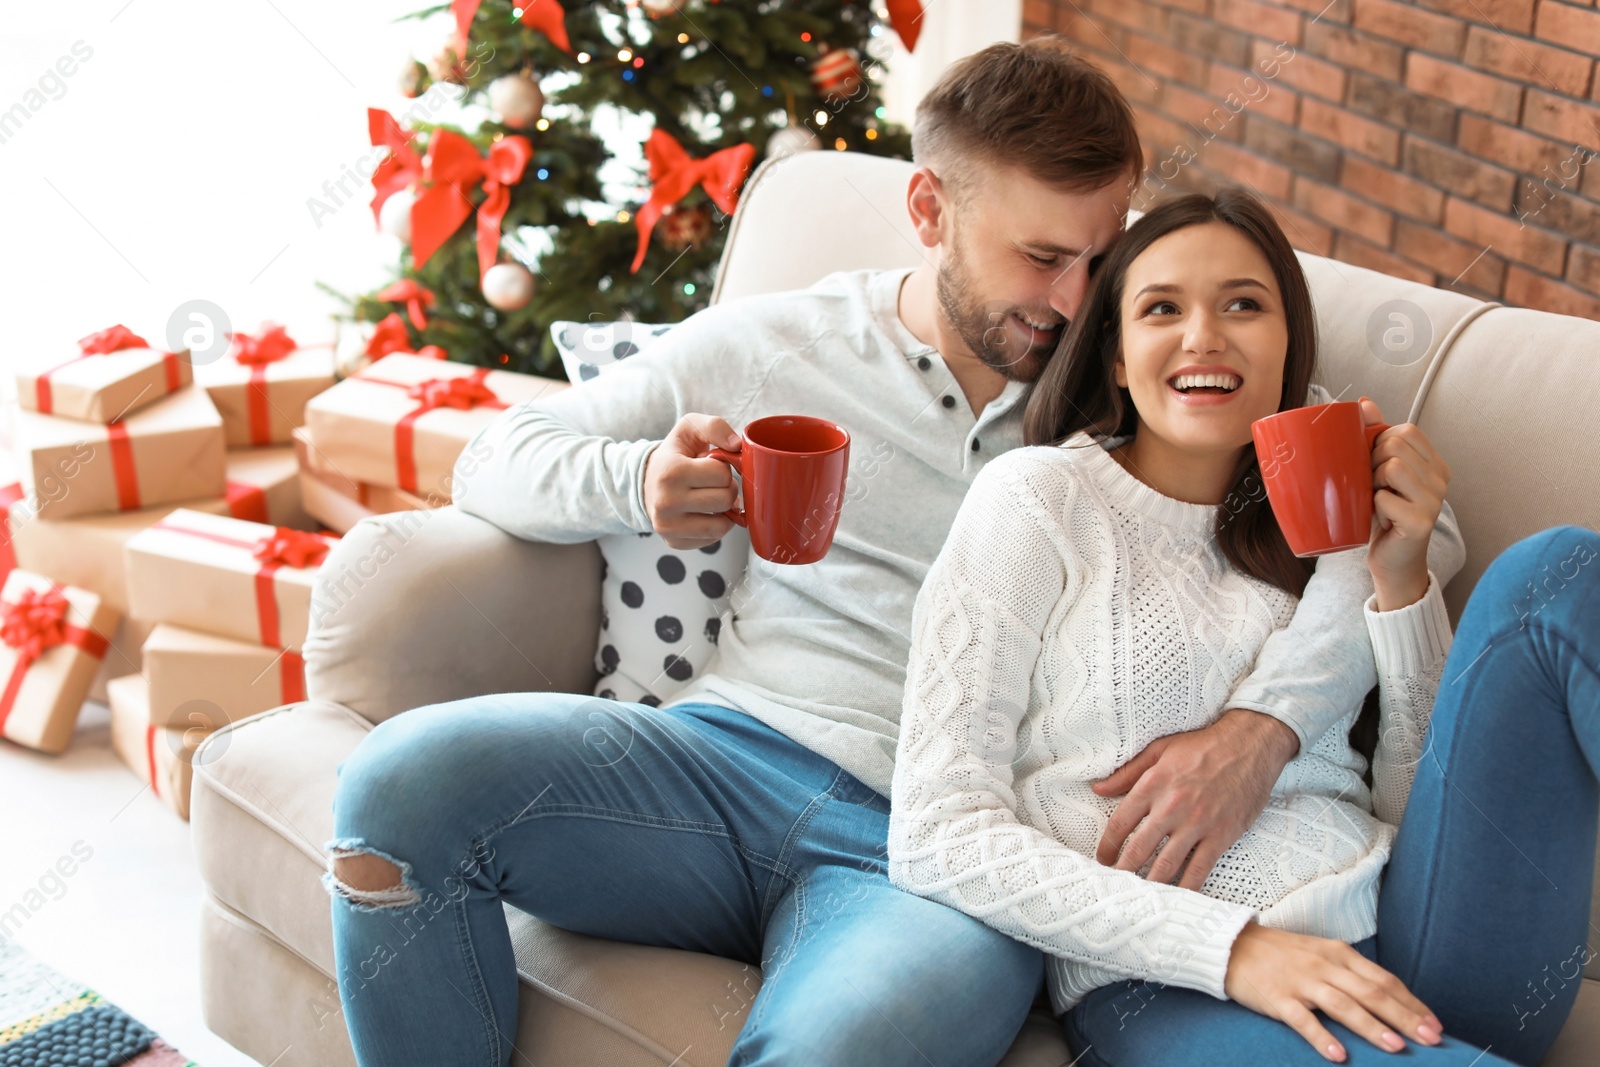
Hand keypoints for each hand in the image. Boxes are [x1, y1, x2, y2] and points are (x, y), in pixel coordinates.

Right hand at [642, 413, 742, 548]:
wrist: (646, 481)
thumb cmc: (674, 455)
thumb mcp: (689, 429)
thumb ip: (715, 427)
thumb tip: (737, 445)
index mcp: (671, 472)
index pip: (722, 474)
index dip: (723, 468)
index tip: (711, 466)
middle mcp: (666, 502)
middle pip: (725, 500)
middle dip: (727, 489)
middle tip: (714, 483)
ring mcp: (669, 526)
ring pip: (722, 525)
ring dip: (724, 510)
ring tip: (710, 498)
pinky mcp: (675, 542)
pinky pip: (713, 539)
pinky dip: (714, 526)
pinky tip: (703, 512)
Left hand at [1093, 709, 1298, 887]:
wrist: (1250, 746)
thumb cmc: (1204, 745)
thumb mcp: (1160, 749)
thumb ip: (1128, 772)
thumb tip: (1099, 789)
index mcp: (1153, 784)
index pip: (1120, 823)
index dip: (1107, 845)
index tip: (1102, 858)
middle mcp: (1172, 807)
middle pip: (1138, 849)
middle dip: (1123, 870)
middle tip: (1115, 883)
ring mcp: (1197, 824)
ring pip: (1166, 864)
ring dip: (1149, 883)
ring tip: (1138, 894)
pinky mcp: (1221, 836)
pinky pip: (1199, 869)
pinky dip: (1186, 886)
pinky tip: (1176, 896)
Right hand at [1225, 922, 1443, 1060]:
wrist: (1233, 945)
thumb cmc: (1282, 954)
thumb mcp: (1321, 954)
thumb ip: (1350, 974)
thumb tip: (1387, 1000)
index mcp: (1339, 954)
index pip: (1384, 980)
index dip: (1412, 1002)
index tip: (1435, 1024)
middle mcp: (1324, 966)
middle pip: (1371, 993)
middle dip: (1405, 1017)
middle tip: (1430, 1039)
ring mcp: (1301, 982)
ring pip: (1343, 1005)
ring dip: (1371, 1026)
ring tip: (1396, 1047)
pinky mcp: (1278, 998)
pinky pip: (1303, 1020)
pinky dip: (1321, 1037)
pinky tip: (1338, 1056)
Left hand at [1359, 397, 1450, 611]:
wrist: (1392, 561)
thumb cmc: (1383, 514)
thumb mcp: (1378, 471)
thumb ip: (1375, 435)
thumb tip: (1365, 403)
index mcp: (1435, 463)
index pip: (1405, 430)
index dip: (1379, 442)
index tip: (1375, 465)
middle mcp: (1441, 479)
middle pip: (1394, 445)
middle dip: (1371, 462)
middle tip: (1373, 486)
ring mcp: (1435, 501)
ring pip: (1390, 467)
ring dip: (1372, 484)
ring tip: (1377, 501)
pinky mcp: (1421, 522)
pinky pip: (1383, 498)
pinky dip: (1372, 507)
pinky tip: (1381, 520)